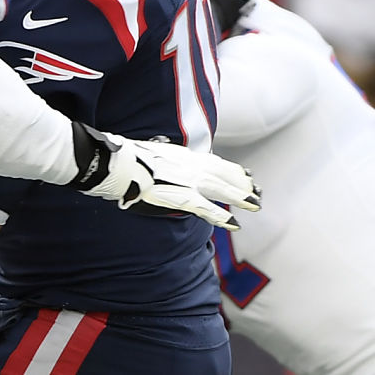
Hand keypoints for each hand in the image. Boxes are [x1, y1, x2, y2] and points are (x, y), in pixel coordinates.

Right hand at [68, 124, 260, 230]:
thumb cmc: (127, 157)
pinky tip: (234, 224)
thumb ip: (163, 154)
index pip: (215, 161)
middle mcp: (190, 165)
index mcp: (183, 154)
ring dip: (240, 197)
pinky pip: (206, 208)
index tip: (246, 175)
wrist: (117, 163)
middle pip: (224, 174)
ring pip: (222, 189)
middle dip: (242, 184)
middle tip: (258, 192)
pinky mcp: (181, 196)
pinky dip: (221, 216)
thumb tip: (162, 152)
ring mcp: (187, 180)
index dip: (232, 170)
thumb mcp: (151, 150)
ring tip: (255, 205)